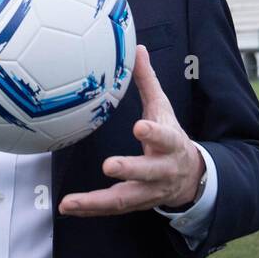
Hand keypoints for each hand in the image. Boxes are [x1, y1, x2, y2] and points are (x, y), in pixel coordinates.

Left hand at [59, 44, 204, 216]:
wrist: (190, 176)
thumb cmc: (170, 136)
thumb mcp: (163, 108)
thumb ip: (148, 81)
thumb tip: (138, 48)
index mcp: (171, 144)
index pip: (164, 138)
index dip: (153, 134)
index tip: (139, 127)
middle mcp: (162, 171)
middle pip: (147, 173)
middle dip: (129, 170)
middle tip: (109, 166)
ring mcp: (149, 191)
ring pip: (125, 199)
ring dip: (96, 201)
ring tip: (69, 202)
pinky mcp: (136, 204)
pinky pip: (112, 209)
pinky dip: (90, 209)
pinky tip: (68, 208)